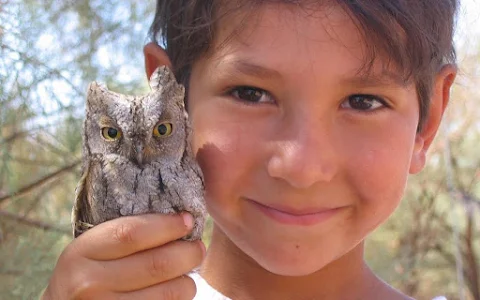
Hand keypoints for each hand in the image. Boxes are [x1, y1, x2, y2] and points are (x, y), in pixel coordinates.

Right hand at [42, 213, 204, 298]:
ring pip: (169, 292)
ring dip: (188, 280)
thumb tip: (179, 220)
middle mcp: (90, 283)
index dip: (168, 225)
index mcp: (82, 252)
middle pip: (157, 264)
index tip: (188, 220)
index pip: (133, 233)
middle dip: (188, 253)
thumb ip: (125, 235)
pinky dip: (178, 298)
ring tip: (188, 272)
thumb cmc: (88, 273)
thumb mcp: (93, 249)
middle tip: (198, 247)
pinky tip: (175, 290)